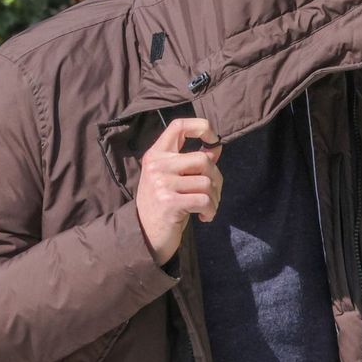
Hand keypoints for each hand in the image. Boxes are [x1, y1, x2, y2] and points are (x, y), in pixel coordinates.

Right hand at [136, 118, 222, 264]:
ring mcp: (161, 183)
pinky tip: (204, 217)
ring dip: (214, 199)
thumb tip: (216, 148)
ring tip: (207, 208)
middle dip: (217, 179)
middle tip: (213, 194)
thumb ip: (193, 163)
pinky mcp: (169, 202)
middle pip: (203, 160)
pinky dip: (210, 210)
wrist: (144, 236)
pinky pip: (204, 200)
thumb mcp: (175, 180)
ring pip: (206, 182)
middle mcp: (157, 165)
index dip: (202, 127)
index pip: (179, 125)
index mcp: (156, 154)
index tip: (213, 141)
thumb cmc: (164, 206)